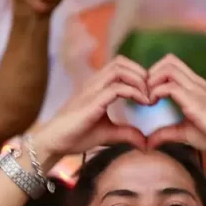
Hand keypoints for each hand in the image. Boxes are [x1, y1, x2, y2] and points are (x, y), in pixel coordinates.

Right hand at [32, 56, 150, 159]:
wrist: (53, 144)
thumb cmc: (76, 136)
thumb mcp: (108, 134)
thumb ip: (126, 134)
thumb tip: (145, 143)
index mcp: (97, 87)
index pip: (119, 67)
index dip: (138, 74)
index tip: (150, 93)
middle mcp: (93, 84)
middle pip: (120, 62)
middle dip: (141, 72)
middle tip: (152, 92)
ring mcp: (91, 91)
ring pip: (118, 69)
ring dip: (139, 79)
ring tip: (149, 97)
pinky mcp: (91, 103)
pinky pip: (116, 88)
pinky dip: (134, 92)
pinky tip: (144, 103)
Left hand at [145, 55, 205, 156]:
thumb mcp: (185, 133)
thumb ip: (165, 133)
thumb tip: (148, 143)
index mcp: (196, 86)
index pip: (172, 65)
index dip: (155, 75)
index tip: (148, 95)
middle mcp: (197, 83)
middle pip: (169, 60)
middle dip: (150, 74)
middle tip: (145, 95)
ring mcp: (197, 90)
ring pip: (168, 68)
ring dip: (152, 81)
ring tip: (148, 100)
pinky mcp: (196, 102)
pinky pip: (170, 87)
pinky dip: (155, 93)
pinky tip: (152, 105)